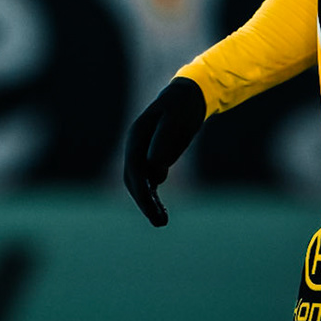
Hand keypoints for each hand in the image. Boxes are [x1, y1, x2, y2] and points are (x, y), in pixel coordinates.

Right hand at [122, 78, 205, 226]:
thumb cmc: (182, 106)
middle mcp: (135, 146)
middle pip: (133, 180)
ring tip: (162, 221)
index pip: (134, 169)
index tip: (152, 209)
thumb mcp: (176, 119)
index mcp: (137, 136)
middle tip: (160, 222)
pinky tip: (161, 211)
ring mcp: (141, 153)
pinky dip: (152, 196)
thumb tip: (153, 166)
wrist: (187, 98)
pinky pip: (148, 182)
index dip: (141, 191)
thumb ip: (165, 139)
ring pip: (139, 183)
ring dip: (147, 203)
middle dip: (144, 202)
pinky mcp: (151, 158)